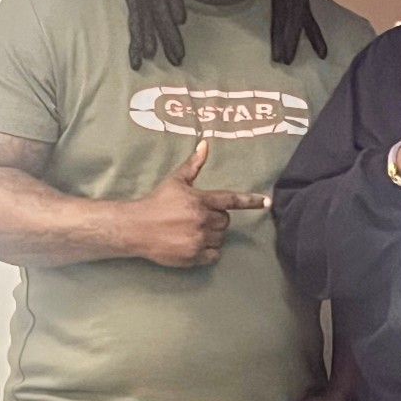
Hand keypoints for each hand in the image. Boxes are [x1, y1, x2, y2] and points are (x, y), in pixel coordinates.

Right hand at [128, 140, 268, 266]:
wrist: (134, 227)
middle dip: (216, 219)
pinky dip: (208, 251)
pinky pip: (213, 255)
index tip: (266, 202)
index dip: (250, 201)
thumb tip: (205, 144)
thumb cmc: (156, 202)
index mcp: (201, 200)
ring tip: (192, 230)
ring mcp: (198, 239)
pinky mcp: (193, 256)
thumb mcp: (175, 181)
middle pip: (225, 222)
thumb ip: (193, 165)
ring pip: (220, 238)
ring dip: (211, 235)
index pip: (231, 200)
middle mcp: (202, 219)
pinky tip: (193, 244)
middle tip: (198, 217)